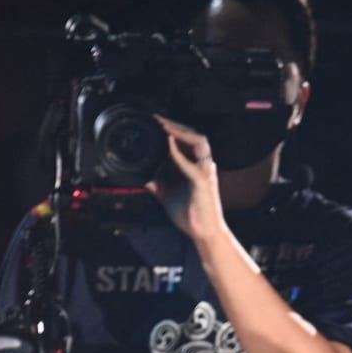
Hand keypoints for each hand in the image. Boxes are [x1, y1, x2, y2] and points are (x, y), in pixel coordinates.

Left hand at [145, 115, 227, 241]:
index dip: (175, 129)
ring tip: (165, 127)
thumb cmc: (191, 216)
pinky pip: (191, 164)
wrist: (203, 233)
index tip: (157, 122)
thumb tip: (146, 179)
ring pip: (199, 142)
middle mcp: (203, 166)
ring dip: (181, 133)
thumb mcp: (168, 197)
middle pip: (194, 136)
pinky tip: (169, 145)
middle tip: (159, 119)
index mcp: (196, 167)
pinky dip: (179, 154)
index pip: (188, 141)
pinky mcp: (203, 183)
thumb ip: (159, 186)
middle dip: (177, 125)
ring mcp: (205, 173)